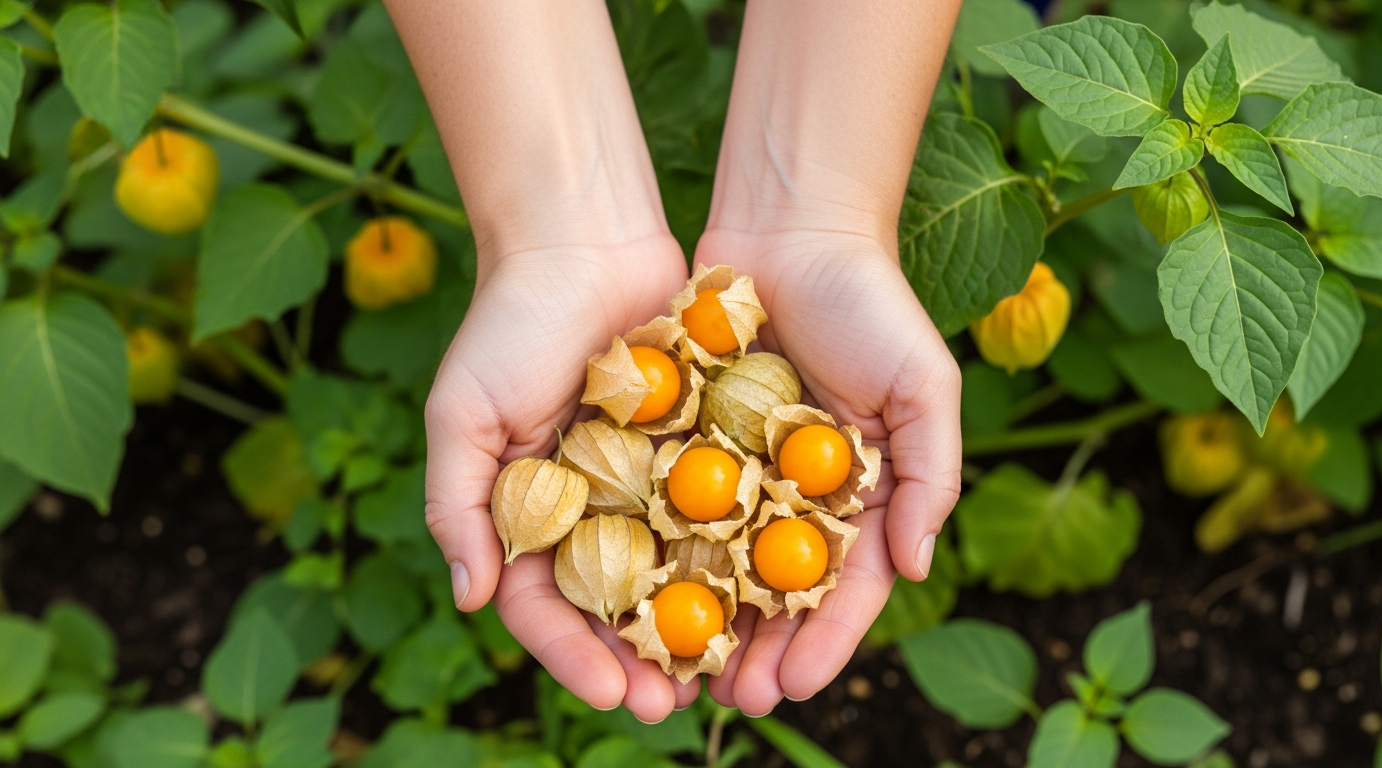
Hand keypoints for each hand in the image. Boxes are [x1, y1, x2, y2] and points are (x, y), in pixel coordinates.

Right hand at [424, 237, 696, 721]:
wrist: (585, 240)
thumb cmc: (509, 323)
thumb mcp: (461, 413)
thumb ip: (455, 506)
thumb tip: (471, 601)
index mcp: (529, 513)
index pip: (546, 605)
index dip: (574, 655)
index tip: (612, 693)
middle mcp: (590, 508)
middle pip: (616, 604)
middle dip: (642, 659)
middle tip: (677, 704)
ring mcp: (647, 481)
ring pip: (674, 569)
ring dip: (697, 624)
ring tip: (729, 672)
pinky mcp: (699, 446)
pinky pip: (720, 510)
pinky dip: (738, 552)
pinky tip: (766, 592)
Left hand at [693, 227, 962, 713]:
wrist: (792, 227)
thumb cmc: (871, 303)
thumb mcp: (923, 388)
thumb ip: (931, 477)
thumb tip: (919, 569)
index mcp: (860, 493)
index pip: (846, 586)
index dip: (824, 641)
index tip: (792, 686)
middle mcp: (799, 493)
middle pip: (776, 592)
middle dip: (757, 649)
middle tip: (727, 699)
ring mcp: (741, 469)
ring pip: (718, 563)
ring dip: (703, 621)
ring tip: (677, 671)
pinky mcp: (689, 439)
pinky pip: (671, 505)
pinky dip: (658, 552)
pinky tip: (635, 594)